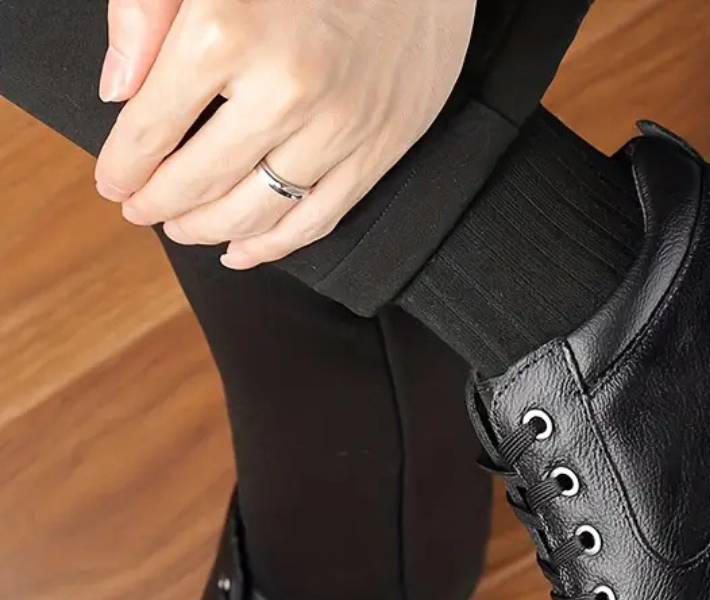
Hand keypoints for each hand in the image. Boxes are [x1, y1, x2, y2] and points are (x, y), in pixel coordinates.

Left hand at [95, 0, 476, 268]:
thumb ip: (145, 11)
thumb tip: (116, 90)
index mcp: (228, 30)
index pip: (152, 126)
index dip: (124, 166)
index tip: (113, 183)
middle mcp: (287, 86)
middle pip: (202, 178)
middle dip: (161, 204)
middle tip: (142, 211)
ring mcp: (339, 125)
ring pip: (258, 209)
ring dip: (211, 230)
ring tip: (185, 228)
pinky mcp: (379, 148)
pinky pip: (318, 218)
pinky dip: (275, 245)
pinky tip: (244, 250)